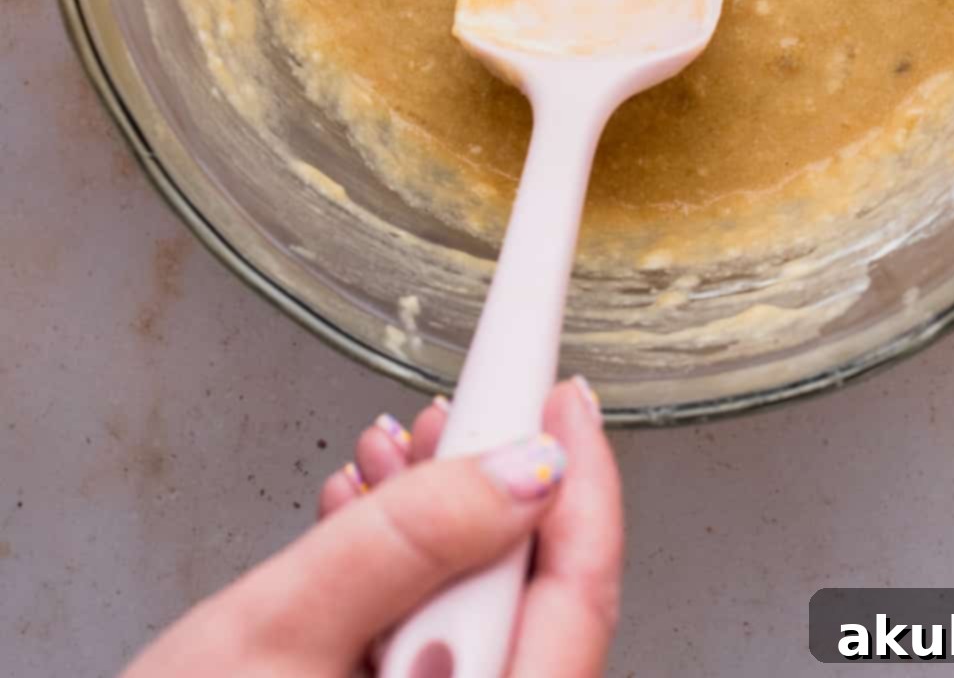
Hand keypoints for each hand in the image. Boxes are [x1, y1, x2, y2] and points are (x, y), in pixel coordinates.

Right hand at [122, 377, 621, 676]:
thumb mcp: (283, 627)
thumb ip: (406, 541)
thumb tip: (521, 465)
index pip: (580, 598)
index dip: (584, 481)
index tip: (566, 394)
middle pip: (532, 599)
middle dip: (491, 488)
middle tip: (456, 415)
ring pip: (484, 613)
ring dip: (443, 525)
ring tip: (389, 463)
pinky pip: (442, 644)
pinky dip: (410, 576)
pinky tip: (363, 522)